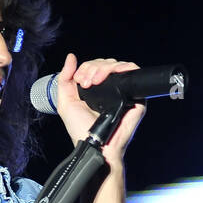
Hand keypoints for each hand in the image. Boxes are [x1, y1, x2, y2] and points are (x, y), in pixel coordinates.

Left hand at [53, 53, 146, 169]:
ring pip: (118, 66)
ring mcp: (125, 93)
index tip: (79, 80)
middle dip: (93, 67)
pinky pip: (134, 73)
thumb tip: (71, 57)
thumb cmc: (81, 130)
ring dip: (103, 68)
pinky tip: (109, 77)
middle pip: (107, 63)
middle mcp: (112, 90)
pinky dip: (123, 68)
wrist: (94, 145)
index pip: (96, 66)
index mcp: (98, 89)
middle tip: (85, 82)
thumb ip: (65, 78)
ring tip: (93, 81)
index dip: (87, 67)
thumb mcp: (66, 101)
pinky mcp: (137, 98)